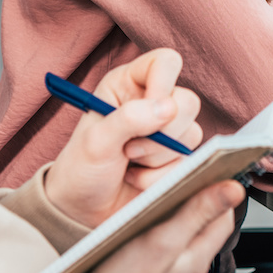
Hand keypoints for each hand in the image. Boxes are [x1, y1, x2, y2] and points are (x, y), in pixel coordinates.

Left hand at [44, 49, 203, 227]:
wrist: (82, 209)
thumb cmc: (81, 167)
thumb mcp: (96, 141)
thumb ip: (128, 119)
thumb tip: (168, 107)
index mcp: (128, 83)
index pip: (165, 63)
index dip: (165, 84)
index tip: (151, 112)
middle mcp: (151, 102)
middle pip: (187, 101)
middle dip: (162, 133)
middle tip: (129, 148)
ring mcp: (167, 130)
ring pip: (191, 134)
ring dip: (158, 157)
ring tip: (129, 163)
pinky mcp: (176, 157)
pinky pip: (188, 162)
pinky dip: (161, 176)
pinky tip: (137, 178)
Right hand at [83, 180, 244, 272]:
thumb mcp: (166, 239)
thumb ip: (199, 213)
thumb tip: (234, 189)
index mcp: (199, 254)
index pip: (224, 214)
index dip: (218, 188)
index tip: (208, 169)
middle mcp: (188, 263)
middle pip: (203, 221)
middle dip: (195, 196)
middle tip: (180, 177)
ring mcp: (169, 268)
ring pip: (181, 231)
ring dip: (174, 210)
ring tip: (160, 194)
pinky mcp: (149, 271)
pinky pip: (161, 242)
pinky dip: (156, 226)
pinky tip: (140, 221)